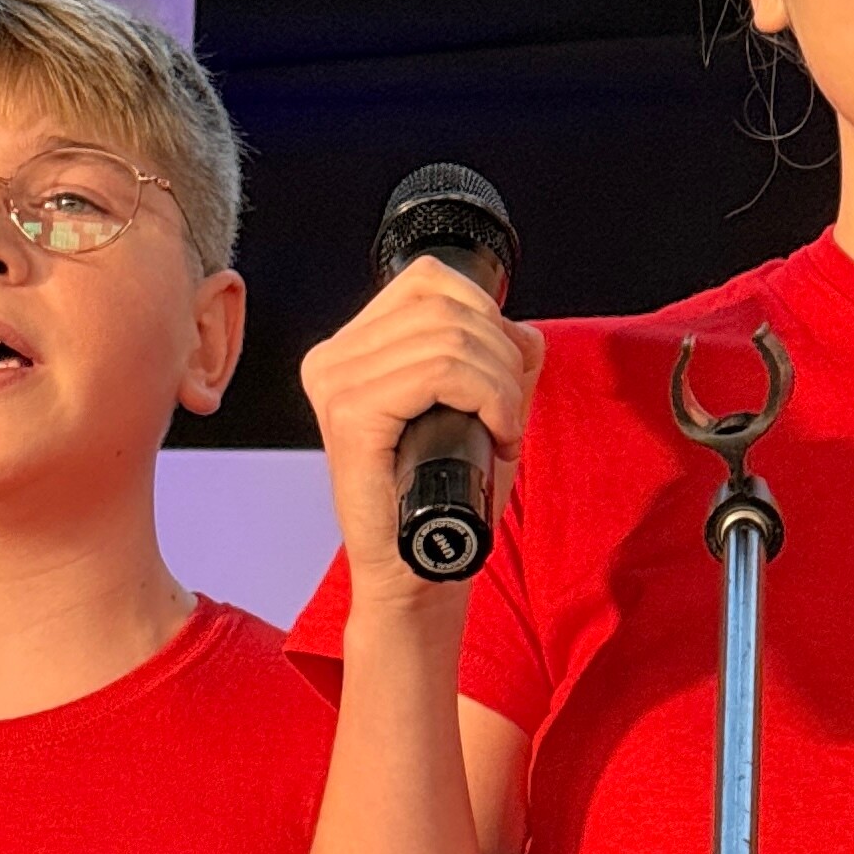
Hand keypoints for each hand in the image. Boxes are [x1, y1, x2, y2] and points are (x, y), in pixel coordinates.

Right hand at [301, 260, 545, 609]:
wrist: (418, 571)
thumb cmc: (444, 498)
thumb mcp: (477, 411)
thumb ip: (497, 360)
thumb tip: (521, 329)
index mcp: (351, 349)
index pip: (428, 281)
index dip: (486, 315)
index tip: (502, 376)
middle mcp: (333, 359)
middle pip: (444, 303)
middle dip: (502, 353)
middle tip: (510, 412)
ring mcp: (336, 385)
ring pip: (449, 337)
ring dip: (501, 383)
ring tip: (504, 430)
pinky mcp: (351, 416)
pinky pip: (441, 372)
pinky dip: (489, 398)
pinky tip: (498, 435)